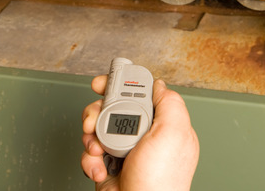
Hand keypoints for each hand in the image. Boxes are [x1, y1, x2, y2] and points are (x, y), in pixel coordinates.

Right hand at [81, 76, 198, 190]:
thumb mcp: (174, 133)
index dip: (120, 84)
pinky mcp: (109, 168)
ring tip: (98, 150)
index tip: (103, 83)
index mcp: (163, 127)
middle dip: (97, 113)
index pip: (141, 94)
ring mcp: (125, 153)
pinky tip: (100, 169)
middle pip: (113, 108)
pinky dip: (90, 160)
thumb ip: (169, 103)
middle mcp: (144, 138)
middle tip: (93, 121)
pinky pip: (91, 154)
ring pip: (97, 129)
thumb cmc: (160, 183)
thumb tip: (159, 85)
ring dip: (91, 138)